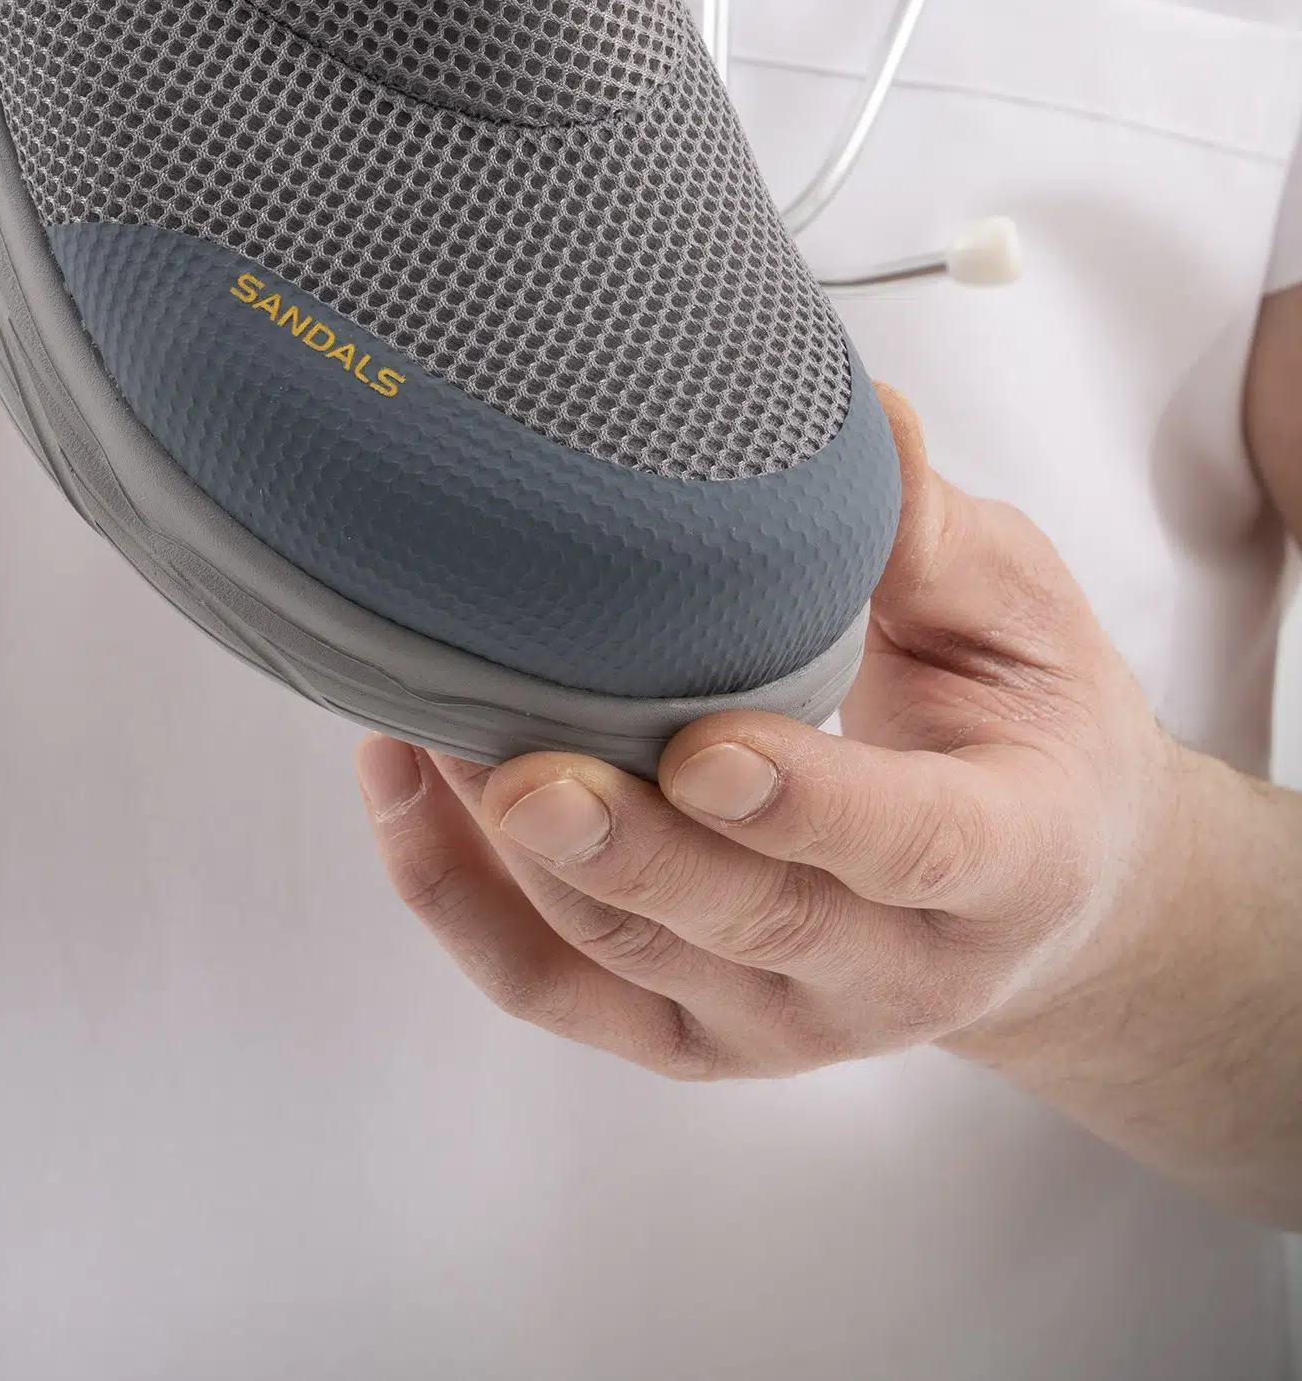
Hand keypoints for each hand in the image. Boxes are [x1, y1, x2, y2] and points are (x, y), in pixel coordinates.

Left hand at [356, 392, 1183, 1081]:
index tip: (706, 747)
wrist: (1048, 894)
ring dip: (516, 852)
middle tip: (523, 766)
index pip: (912, 848)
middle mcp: (897, 970)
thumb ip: (934, 535)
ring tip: (430, 717)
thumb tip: (874, 415)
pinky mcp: (690, 1034)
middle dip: (627, 849)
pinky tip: (399, 779)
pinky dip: (458, 897)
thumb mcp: (1017, 614)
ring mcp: (785, 1021)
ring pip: (629, 960)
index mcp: (1010, 861)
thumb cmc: (1024, 719)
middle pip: (747, 925)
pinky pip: (552, 988)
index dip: (806, 805)